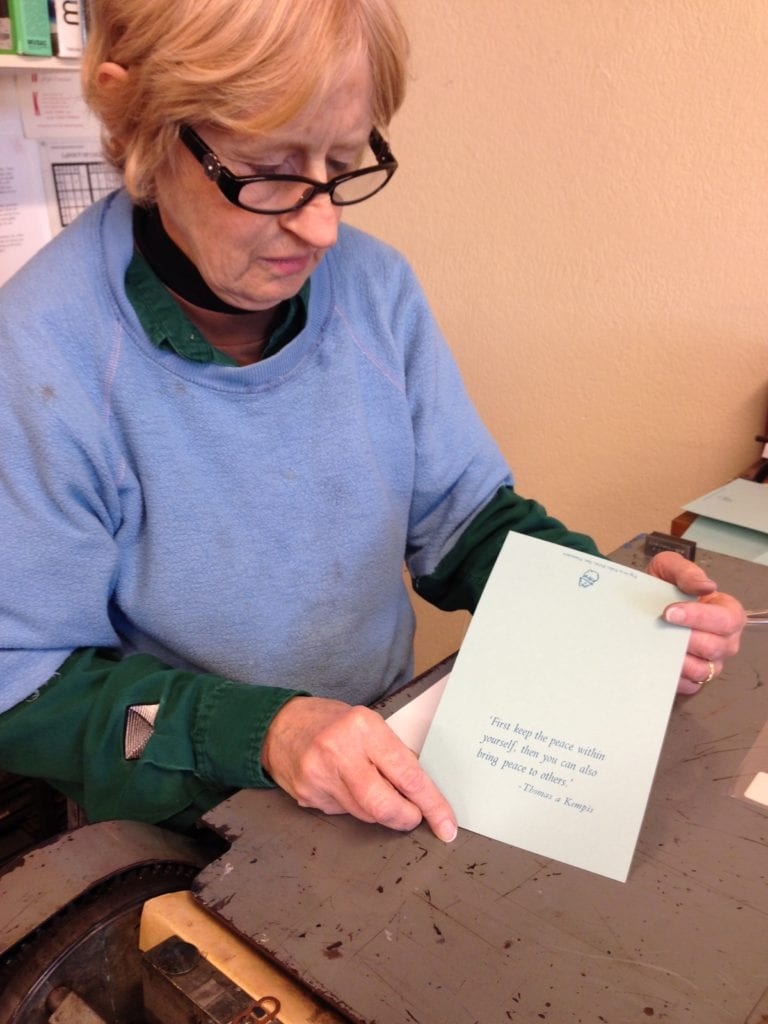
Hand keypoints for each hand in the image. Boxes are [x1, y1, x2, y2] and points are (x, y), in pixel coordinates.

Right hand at [261, 695, 457, 841]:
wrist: (279, 725)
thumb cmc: (331, 721)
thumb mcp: (368, 724)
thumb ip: (392, 754)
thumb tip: (422, 791)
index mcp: (363, 727)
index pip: (408, 775)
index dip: (432, 805)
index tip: (446, 825)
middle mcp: (340, 751)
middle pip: (384, 805)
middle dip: (405, 817)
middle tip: (413, 816)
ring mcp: (320, 777)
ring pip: (366, 814)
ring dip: (379, 811)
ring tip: (370, 785)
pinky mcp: (308, 796)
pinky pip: (344, 813)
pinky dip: (353, 806)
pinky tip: (342, 785)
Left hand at [648, 551, 746, 693]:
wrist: (638, 603)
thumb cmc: (663, 585)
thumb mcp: (671, 568)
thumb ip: (687, 573)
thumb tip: (706, 586)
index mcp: (727, 612)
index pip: (726, 619)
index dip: (699, 617)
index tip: (669, 612)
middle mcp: (724, 641)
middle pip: (715, 647)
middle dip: (685, 638)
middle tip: (661, 628)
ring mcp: (709, 662)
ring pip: (701, 670)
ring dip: (677, 658)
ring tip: (656, 644)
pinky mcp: (693, 680)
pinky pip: (687, 685)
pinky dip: (671, 675)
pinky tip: (655, 660)